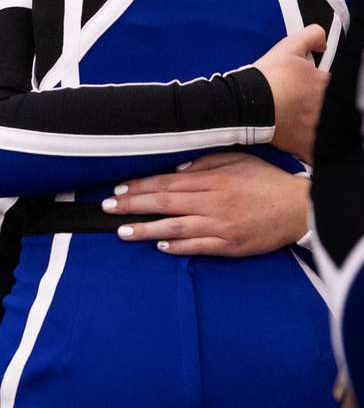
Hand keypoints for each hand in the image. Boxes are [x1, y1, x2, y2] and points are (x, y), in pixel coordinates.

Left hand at [102, 153, 309, 256]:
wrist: (300, 209)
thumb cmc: (265, 181)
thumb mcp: (236, 160)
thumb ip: (204, 163)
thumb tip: (175, 168)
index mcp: (212, 180)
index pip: (167, 182)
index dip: (140, 186)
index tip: (118, 189)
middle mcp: (213, 202)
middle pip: (165, 202)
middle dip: (133, 205)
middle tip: (108, 207)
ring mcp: (221, 225)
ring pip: (176, 227)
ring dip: (146, 229)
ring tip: (123, 231)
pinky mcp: (230, 245)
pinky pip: (199, 247)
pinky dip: (178, 247)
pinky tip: (160, 246)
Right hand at [254, 24, 328, 163]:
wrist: (246, 104)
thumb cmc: (267, 77)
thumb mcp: (288, 48)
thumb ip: (311, 36)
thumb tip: (323, 40)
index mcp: (325, 84)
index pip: (331, 85)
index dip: (319, 85)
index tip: (305, 87)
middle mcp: (326, 107)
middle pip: (330, 108)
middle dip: (318, 107)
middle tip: (298, 104)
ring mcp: (317, 128)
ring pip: (326, 129)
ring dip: (318, 127)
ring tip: (299, 122)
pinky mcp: (305, 145)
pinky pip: (315, 152)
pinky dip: (311, 150)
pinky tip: (303, 144)